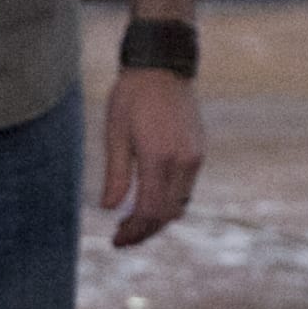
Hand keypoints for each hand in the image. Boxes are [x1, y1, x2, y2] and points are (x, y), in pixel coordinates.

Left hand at [101, 67, 202, 247]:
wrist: (163, 66)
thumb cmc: (132, 96)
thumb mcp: (115, 132)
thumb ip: (115, 173)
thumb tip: (109, 208)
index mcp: (158, 156)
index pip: (148, 210)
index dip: (133, 232)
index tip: (117, 241)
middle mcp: (182, 161)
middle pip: (166, 214)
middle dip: (144, 232)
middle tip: (122, 238)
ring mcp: (194, 158)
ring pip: (179, 205)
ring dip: (157, 220)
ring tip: (132, 223)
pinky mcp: (198, 153)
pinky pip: (185, 190)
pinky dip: (168, 203)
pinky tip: (149, 202)